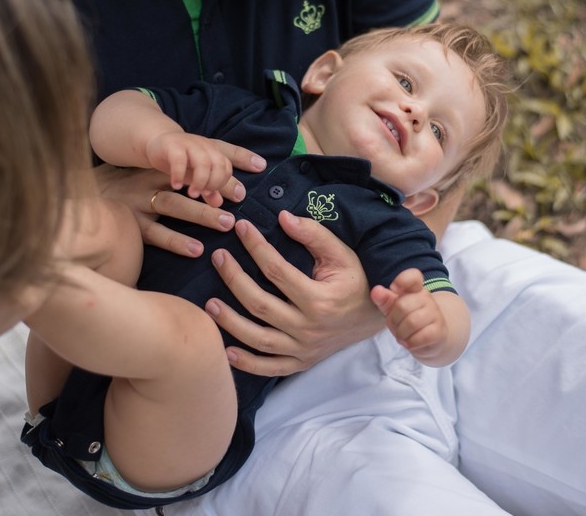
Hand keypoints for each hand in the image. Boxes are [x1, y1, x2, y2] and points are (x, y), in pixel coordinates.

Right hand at [93, 151, 260, 256]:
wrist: (81, 200)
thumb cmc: (125, 190)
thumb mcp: (149, 176)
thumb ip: (178, 178)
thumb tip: (219, 190)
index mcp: (159, 168)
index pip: (195, 162)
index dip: (222, 165)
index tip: (252, 172)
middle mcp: (149, 181)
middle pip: (187, 180)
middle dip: (215, 188)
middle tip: (241, 199)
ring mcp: (138, 203)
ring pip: (173, 204)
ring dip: (201, 213)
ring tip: (226, 222)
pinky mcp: (129, 224)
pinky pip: (155, 233)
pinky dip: (176, 241)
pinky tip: (196, 249)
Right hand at [144, 131, 237, 205]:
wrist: (157, 143)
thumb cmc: (182, 162)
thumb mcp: (196, 176)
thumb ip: (209, 189)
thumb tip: (218, 203)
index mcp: (214, 152)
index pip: (227, 167)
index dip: (222, 183)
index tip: (211, 194)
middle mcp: (205, 146)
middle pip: (219, 163)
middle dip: (214, 183)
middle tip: (204, 195)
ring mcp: (189, 144)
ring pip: (202, 162)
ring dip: (200, 181)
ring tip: (192, 194)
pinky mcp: (172, 145)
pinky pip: (179, 159)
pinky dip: (179, 174)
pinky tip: (176, 186)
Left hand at [204, 212, 381, 375]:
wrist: (376, 317)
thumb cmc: (357, 280)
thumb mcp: (342, 254)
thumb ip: (314, 234)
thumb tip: (283, 218)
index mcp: (320, 299)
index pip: (276, 270)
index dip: (256, 246)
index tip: (240, 228)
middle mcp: (309, 328)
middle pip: (260, 304)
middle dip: (234, 279)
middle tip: (218, 258)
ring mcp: (304, 349)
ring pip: (259, 339)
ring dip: (230, 323)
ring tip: (209, 305)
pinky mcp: (302, 362)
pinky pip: (270, 368)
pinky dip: (248, 363)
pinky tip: (227, 350)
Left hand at [370, 269, 448, 360]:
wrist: (433, 337)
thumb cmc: (409, 320)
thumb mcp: (394, 309)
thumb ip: (385, 300)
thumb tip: (376, 291)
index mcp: (415, 290)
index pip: (413, 276)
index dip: (402, 280)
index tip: (394, 289)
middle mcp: (426, 299)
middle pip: (402, 306)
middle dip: (393, 321)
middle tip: (395, 327)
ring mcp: (435, 314)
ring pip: (412, 322)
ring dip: (401, 334)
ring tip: (402, 337)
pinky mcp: (439, 330)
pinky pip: (421, 336)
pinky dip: (411, 343)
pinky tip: (409, 343)